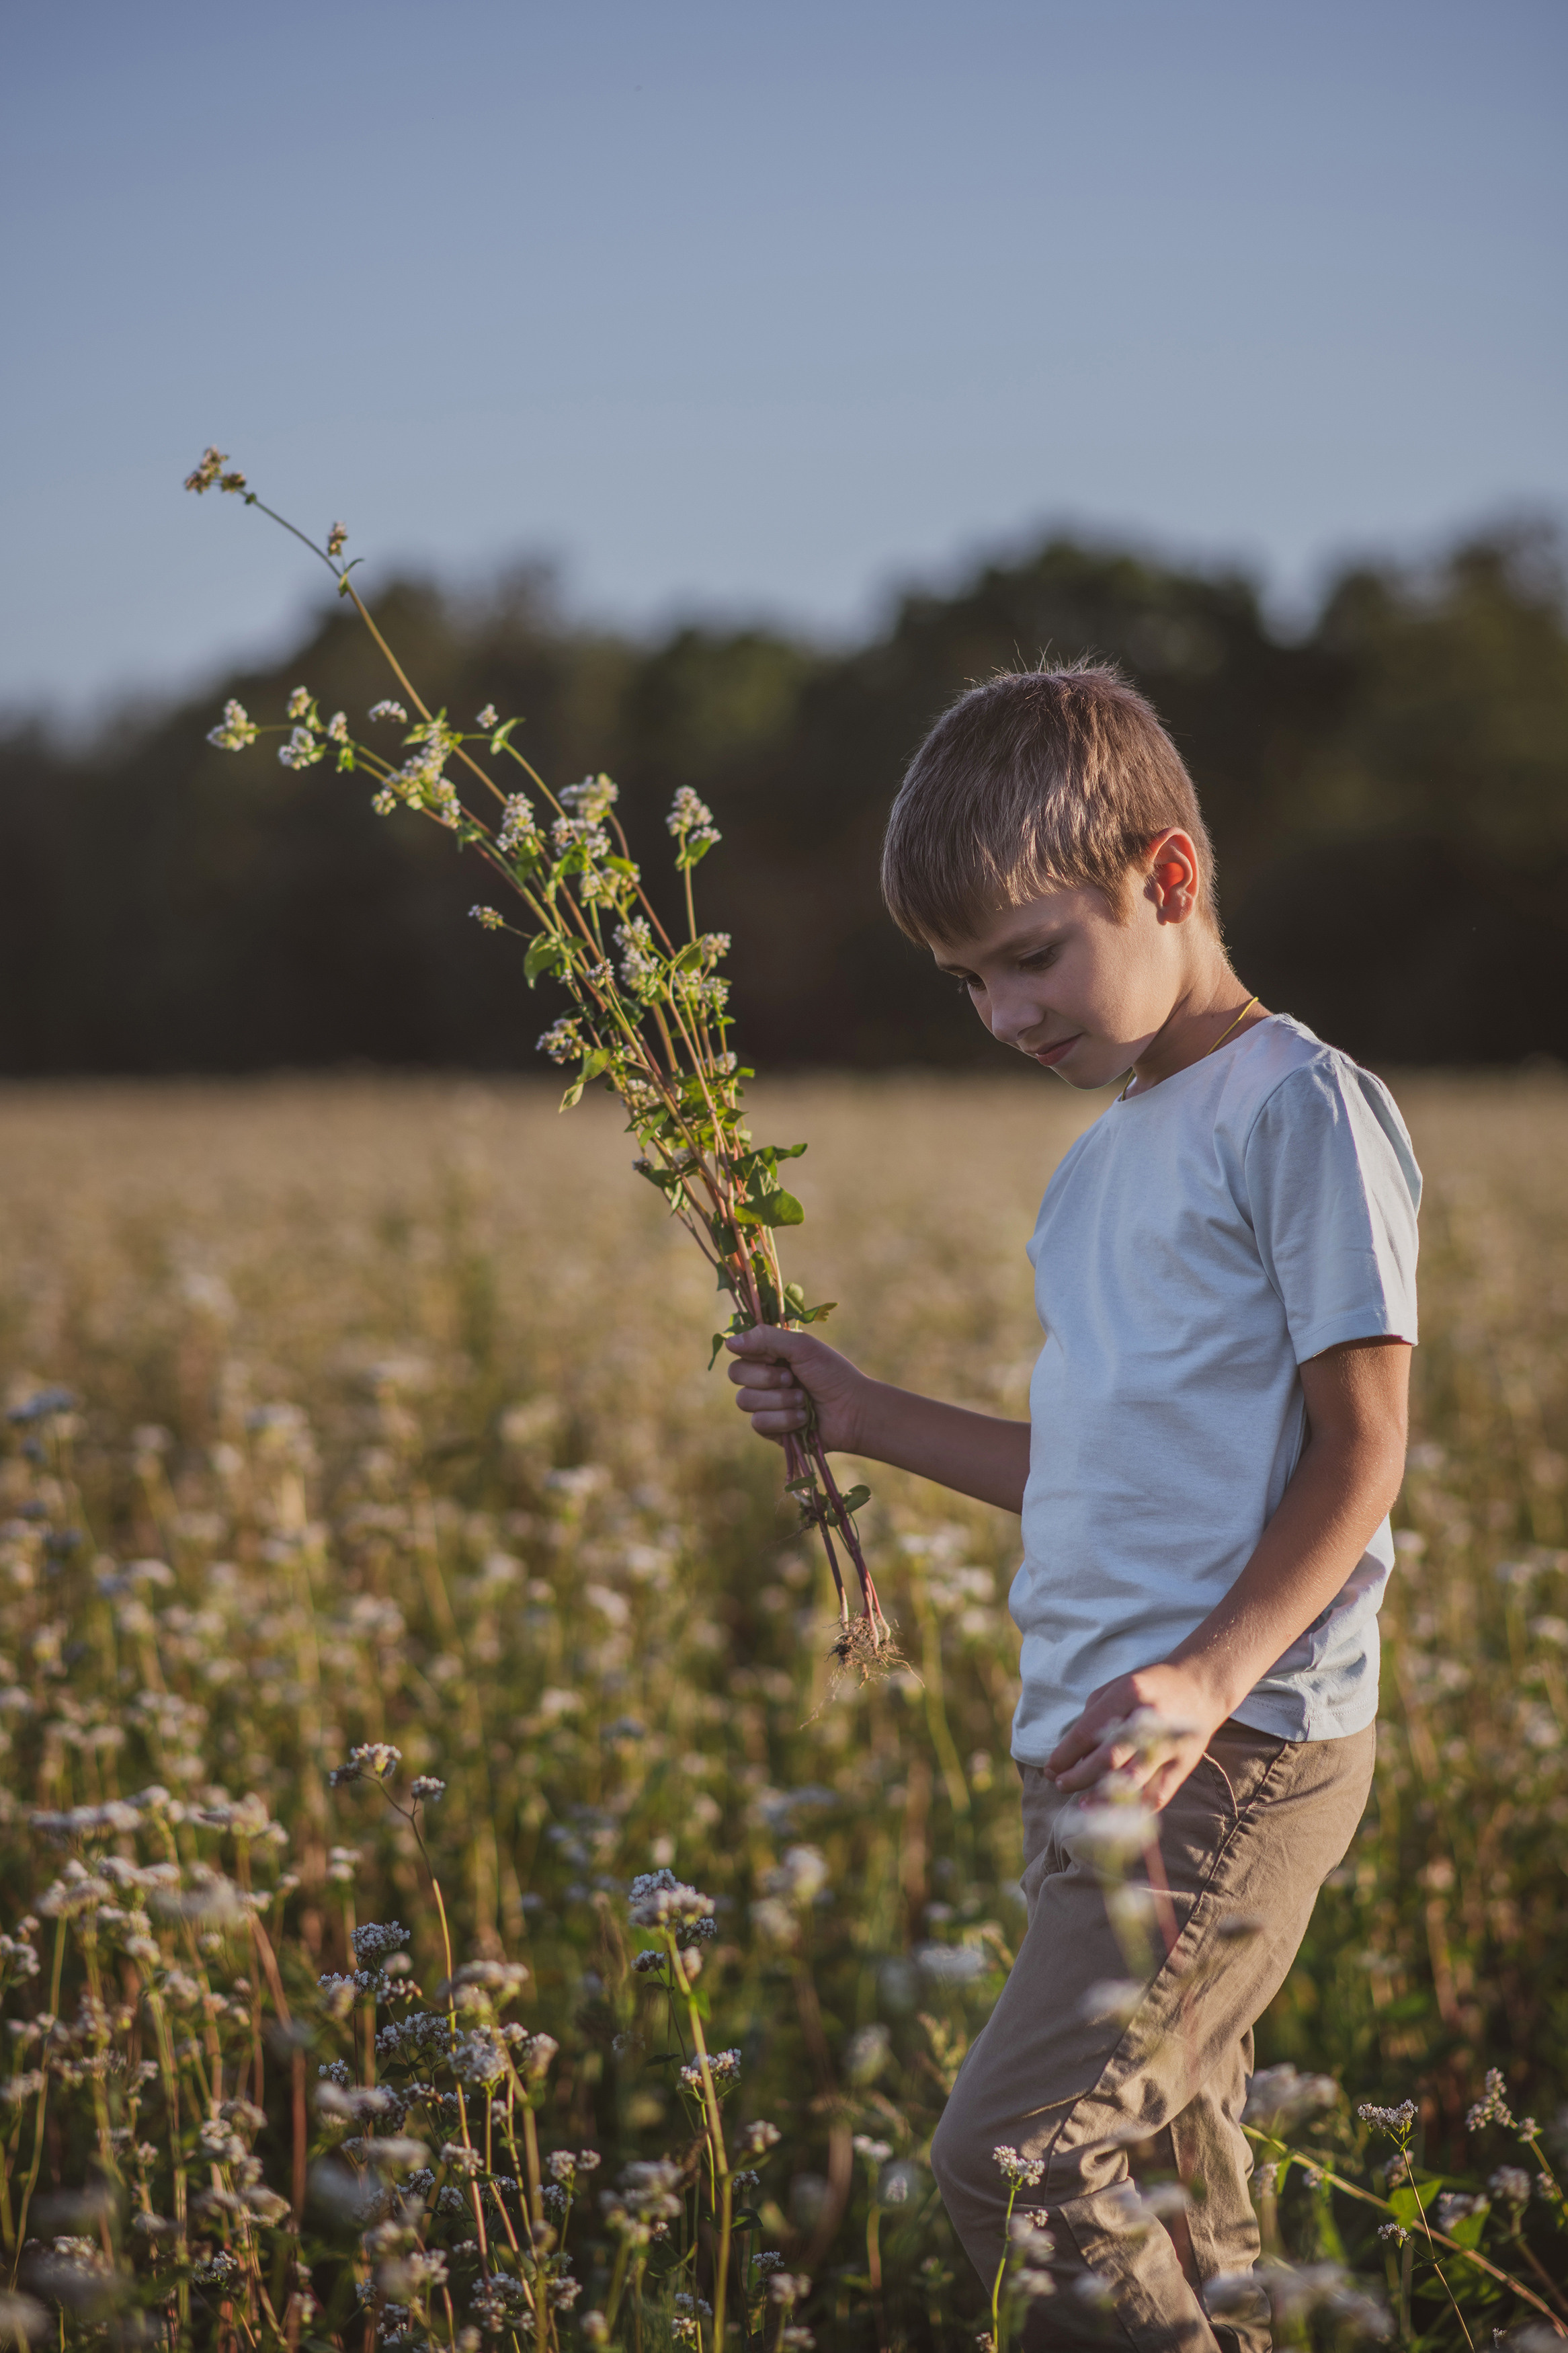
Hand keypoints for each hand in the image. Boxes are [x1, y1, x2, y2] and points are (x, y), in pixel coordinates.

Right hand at [725, 1325, 868, 1454]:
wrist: (853, 1411)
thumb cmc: (832, 1374)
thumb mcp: (802, 1347)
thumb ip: (766, 1339)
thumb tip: (728, 1342)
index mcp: (770, 1355)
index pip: (740, 1350)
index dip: (753, 1354)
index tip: (774, 1356)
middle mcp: (764, 1378)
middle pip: (735, 1374)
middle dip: (765, 1377)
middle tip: (791, 1378)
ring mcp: (766, 1404)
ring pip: (745, 1401)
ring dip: (779, 1400)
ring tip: (803, 1400)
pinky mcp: (770, 1429)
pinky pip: (758, 1423)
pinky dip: (783, 1419)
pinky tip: (803, 1418)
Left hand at [1046, 1661, 1230, 1809]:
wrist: (1199, 1687)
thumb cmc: (1146, 1689)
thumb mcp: (1115, 1689)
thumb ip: (1092, 1719)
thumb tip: (1070, 1757)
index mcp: (1129, 1693)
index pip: (1089, 1731)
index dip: (1065, 1755)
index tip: (1050, 1769)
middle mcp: (1151, 1718)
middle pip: (1109, 1757)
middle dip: (1079, 1776)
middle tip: (1060, 1784)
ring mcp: (1170, 1743)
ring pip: (1133, 1779)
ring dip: (1103, 1796)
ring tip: (1083, 1804)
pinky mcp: (1184, 1764)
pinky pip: (1158, 1795)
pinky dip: (1135, 1808)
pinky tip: (1115, 1813)